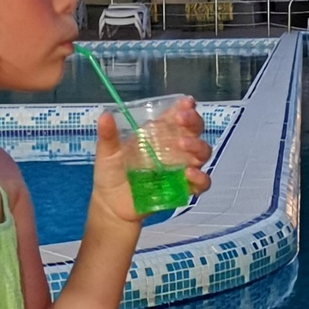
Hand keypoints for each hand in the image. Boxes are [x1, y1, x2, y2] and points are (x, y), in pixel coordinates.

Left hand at [91, 98, 212, 225]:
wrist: (111, 205)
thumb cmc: (112, 174)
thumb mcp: (107, 153)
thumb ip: (108, 135)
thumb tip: (105, 115)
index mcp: (159, 134)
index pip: (177, 116)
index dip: (185, 108)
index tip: (186, 102)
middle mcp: (175, 148)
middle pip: (195, 130)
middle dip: (193, 122)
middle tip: (182, 120)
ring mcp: (181, 168)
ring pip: (202, 153)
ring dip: (197, 146)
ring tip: (183, 144)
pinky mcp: (184, 188)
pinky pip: (202, 183)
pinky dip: (200, 178)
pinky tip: (189, 173)